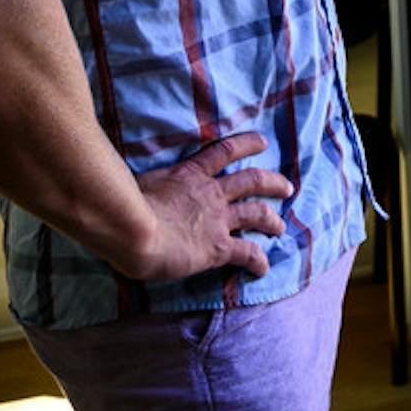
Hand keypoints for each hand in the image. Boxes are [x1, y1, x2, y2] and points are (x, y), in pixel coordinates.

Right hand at [119, 133, 294, 281]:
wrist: (132, 229)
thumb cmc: (123, 206)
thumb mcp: (135, 184)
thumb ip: (143, 185)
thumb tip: (127, 186)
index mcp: (190, 175)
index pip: (224, 151)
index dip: (246, 144)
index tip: (262, 141)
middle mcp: (211, 194)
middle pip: (252, 180)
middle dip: (272, 183)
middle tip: (287, 186)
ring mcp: (218, 220)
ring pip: (257, 213)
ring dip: (272, 220)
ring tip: (280, 226)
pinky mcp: (218, 248)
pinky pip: (247, 253)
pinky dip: (258, 261)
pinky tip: (263, 270)